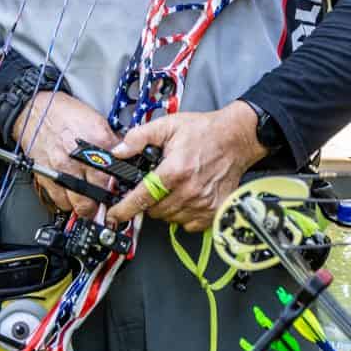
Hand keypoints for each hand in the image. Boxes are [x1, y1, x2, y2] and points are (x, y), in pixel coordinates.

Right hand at [10, 90, 119, 217]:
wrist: (35, 110)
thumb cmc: (64, 114)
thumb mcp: (97, 120)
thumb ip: (112, 141)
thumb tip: (126, 156)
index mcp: (98, 139)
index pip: (119, 171)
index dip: (122, 183)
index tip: (122, 188)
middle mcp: (80, 156)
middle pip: (101, 192)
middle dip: (106, 201)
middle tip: (107, 201)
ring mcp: (62, 168)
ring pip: (81, 204)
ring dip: (87, 207)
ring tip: (90, 203)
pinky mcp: (47, 177)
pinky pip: (61, 202)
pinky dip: (68, 203)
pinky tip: (72, 196)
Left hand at [104, 102, 265, 231]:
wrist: (236, 139)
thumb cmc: (205, 132)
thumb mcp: (168, 126)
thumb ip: (139, 137)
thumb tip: (118, 151)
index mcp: (175, 171)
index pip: (142, 197)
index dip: (124, 209)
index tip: (114, 215)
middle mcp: (189, 191)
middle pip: (154, 210)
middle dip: (149, 200)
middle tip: (156, 185)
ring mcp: (203, 204)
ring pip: (170, 219)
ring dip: (166, 208)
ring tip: (174, 188)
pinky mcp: (214, 212)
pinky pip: (188, 225)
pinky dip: (183, 215)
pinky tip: (186, 198)